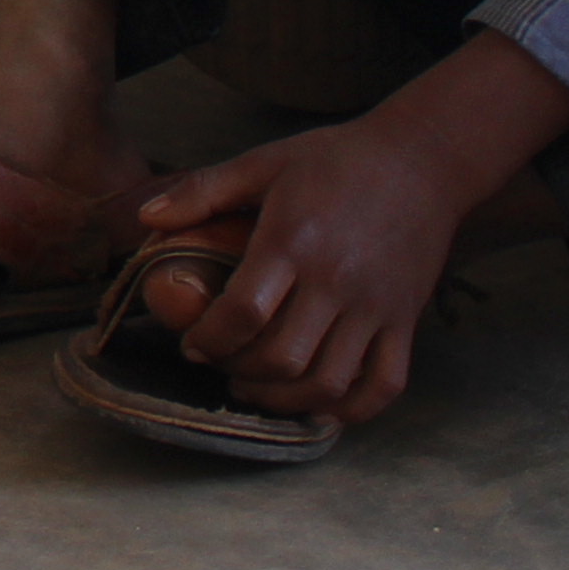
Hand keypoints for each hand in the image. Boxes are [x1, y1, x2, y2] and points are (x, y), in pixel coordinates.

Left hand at [125, 119, 482, 430]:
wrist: (423, 161)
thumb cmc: (336, 160)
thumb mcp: (264, 162)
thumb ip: (202, 191)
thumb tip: (145, 218)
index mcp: (293, 241)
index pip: (243, 314)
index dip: (209, 340)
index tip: (194, 344)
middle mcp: (336, 281)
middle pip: (281, 359)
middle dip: (239, 373)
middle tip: (222, 366)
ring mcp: (375, 307)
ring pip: (328, 383)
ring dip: (284, 400)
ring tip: (257, 388)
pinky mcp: (406, 321)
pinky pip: (383, 385)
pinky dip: (351, 409)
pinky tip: (319, 404)